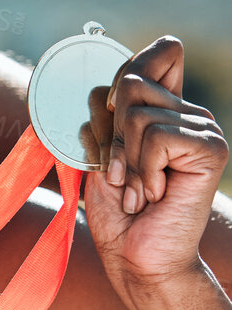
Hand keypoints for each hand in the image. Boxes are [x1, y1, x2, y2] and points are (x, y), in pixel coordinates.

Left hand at [84, 36, 225, 306]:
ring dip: (124, 160)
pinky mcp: (210, 148)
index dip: (129, 68)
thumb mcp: (100, 155)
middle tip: (121, 173)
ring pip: (137, 114)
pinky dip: (143, 170)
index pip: (160, 52)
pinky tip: (154, 194)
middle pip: (130, 82)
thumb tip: (102, 84)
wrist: (137, 257)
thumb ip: (105, 116)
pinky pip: (156, 136)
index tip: (111, 114)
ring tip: (136, 190)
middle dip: (110, 133)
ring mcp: (202, 128)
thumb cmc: (116, 211)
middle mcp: (187, 113)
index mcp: (163, 109)